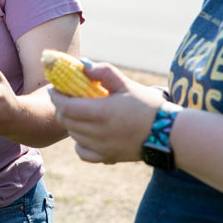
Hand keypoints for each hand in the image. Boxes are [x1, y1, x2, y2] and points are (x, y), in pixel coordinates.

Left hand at [48, 60, 165, 163]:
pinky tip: (86, 133)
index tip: (54, 88)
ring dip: (70, 123)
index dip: (56, 96)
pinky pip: (83, 153)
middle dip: (61, 108)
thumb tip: (83, 65)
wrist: (169, 134)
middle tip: (64, 98)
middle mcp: (98, 133)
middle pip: (66, 121)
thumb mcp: (126, 84)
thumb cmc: (148, 105)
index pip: (66, 106)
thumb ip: (103, 72)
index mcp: (101, 112)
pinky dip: (79, 143)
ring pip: (73, 135)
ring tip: (77, 112)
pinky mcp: (108, 158)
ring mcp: (102, 148)